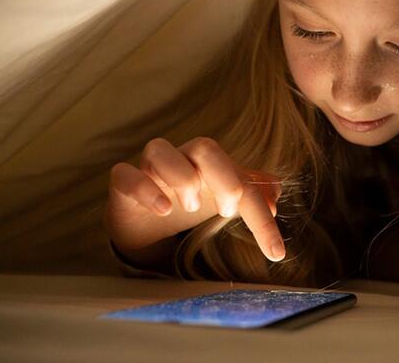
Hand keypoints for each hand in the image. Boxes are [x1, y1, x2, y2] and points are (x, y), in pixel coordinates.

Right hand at [104, 137, 284, 261]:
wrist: (142, 220)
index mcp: (209, 162)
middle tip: (229, 210)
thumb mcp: (221, 202)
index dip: (260, 214)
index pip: (242, 179)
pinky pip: (126, 175)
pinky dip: (144, 188)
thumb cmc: (186, 203)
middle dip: (224, 177)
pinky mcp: (122, 183)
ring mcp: (148, 168)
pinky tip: (162, 209)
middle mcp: (180, 158)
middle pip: (204, 147)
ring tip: (191, 207)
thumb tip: (276, 196)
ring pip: (161, 150)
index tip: (275, 251)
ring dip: (182, 177)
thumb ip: (250, 197)